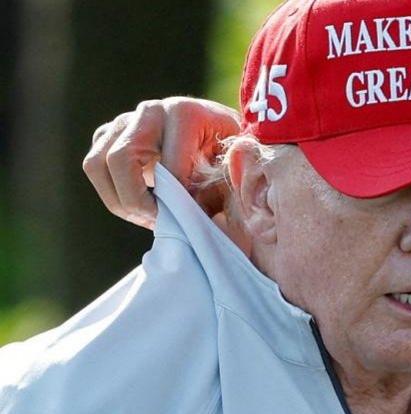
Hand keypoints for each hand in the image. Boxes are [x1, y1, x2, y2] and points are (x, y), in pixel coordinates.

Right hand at [82, 97, 240, 229]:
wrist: (219, 133)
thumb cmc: (229, 155)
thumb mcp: (233, 170)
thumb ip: (216, 190)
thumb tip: (192, 215)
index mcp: (185, 114)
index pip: (167, 167)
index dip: (172, 202)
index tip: (184, 221)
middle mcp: (150, 110)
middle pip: (119, 159)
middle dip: (136, 202)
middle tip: (160, 223)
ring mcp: (125, 119)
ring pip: (97, 164)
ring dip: (120, 200)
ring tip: (150, 218)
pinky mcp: (109, 133)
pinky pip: (95, 167)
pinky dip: (113, 193)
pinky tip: (142, 205)